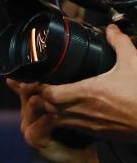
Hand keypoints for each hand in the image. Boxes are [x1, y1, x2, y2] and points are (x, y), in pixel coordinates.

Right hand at [13, 80, 96, 162]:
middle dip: (32, 86)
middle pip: (26, 95)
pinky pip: (38, 126)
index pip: (25, 87)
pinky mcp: (34, 139)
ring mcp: (28, 128)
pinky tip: (53, 115)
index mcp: (32, 108)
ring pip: (30, 108)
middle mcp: (26, 116)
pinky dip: (46, 120)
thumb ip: (61, 97)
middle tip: (39, 76)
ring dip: (38, 100)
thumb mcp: (67, 112)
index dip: (26, 78)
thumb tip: (69, 75)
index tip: (31, 66)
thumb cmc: (76, 136)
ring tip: (43, 94)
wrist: (78, 162)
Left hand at [29, 26, 136, 141]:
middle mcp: (82, 110)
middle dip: (38, 98)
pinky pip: (70, 128)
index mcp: (86, 92)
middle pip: (46, 107)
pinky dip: (62, 120)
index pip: (48, 93)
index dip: (38, 87)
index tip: (35, 78)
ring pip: (56, 120)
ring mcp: (88, 124)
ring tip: (46, 99)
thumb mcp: (133, 63)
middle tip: (36, 88)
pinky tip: (65, 112)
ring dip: (48, 110)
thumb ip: (119, 44)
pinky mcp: (96, 133)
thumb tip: (111, 28)